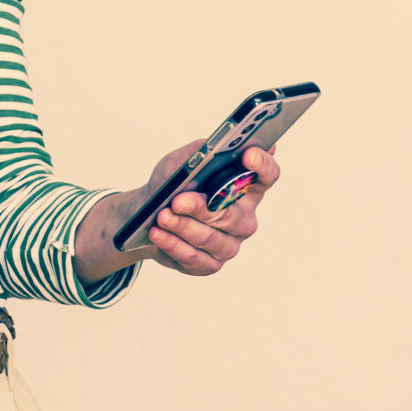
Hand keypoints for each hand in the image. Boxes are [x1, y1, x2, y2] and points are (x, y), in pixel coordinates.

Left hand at [145, 143, 281, 276]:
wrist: (145, 215)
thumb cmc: (170, 186)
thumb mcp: (179, 162)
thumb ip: (198, 152)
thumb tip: (214, 146)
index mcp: (245, 188)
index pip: (266, 177)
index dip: (262, 166)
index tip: (247, 155)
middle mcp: (243, 218)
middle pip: (232, 216)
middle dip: (202, 208)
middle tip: (179, 200)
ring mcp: (229, 244)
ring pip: (209, 238)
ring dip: (182, 226)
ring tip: (162, 216)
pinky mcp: (210, 264)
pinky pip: (195, 258)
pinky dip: (173, 244)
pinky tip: (158, 234)